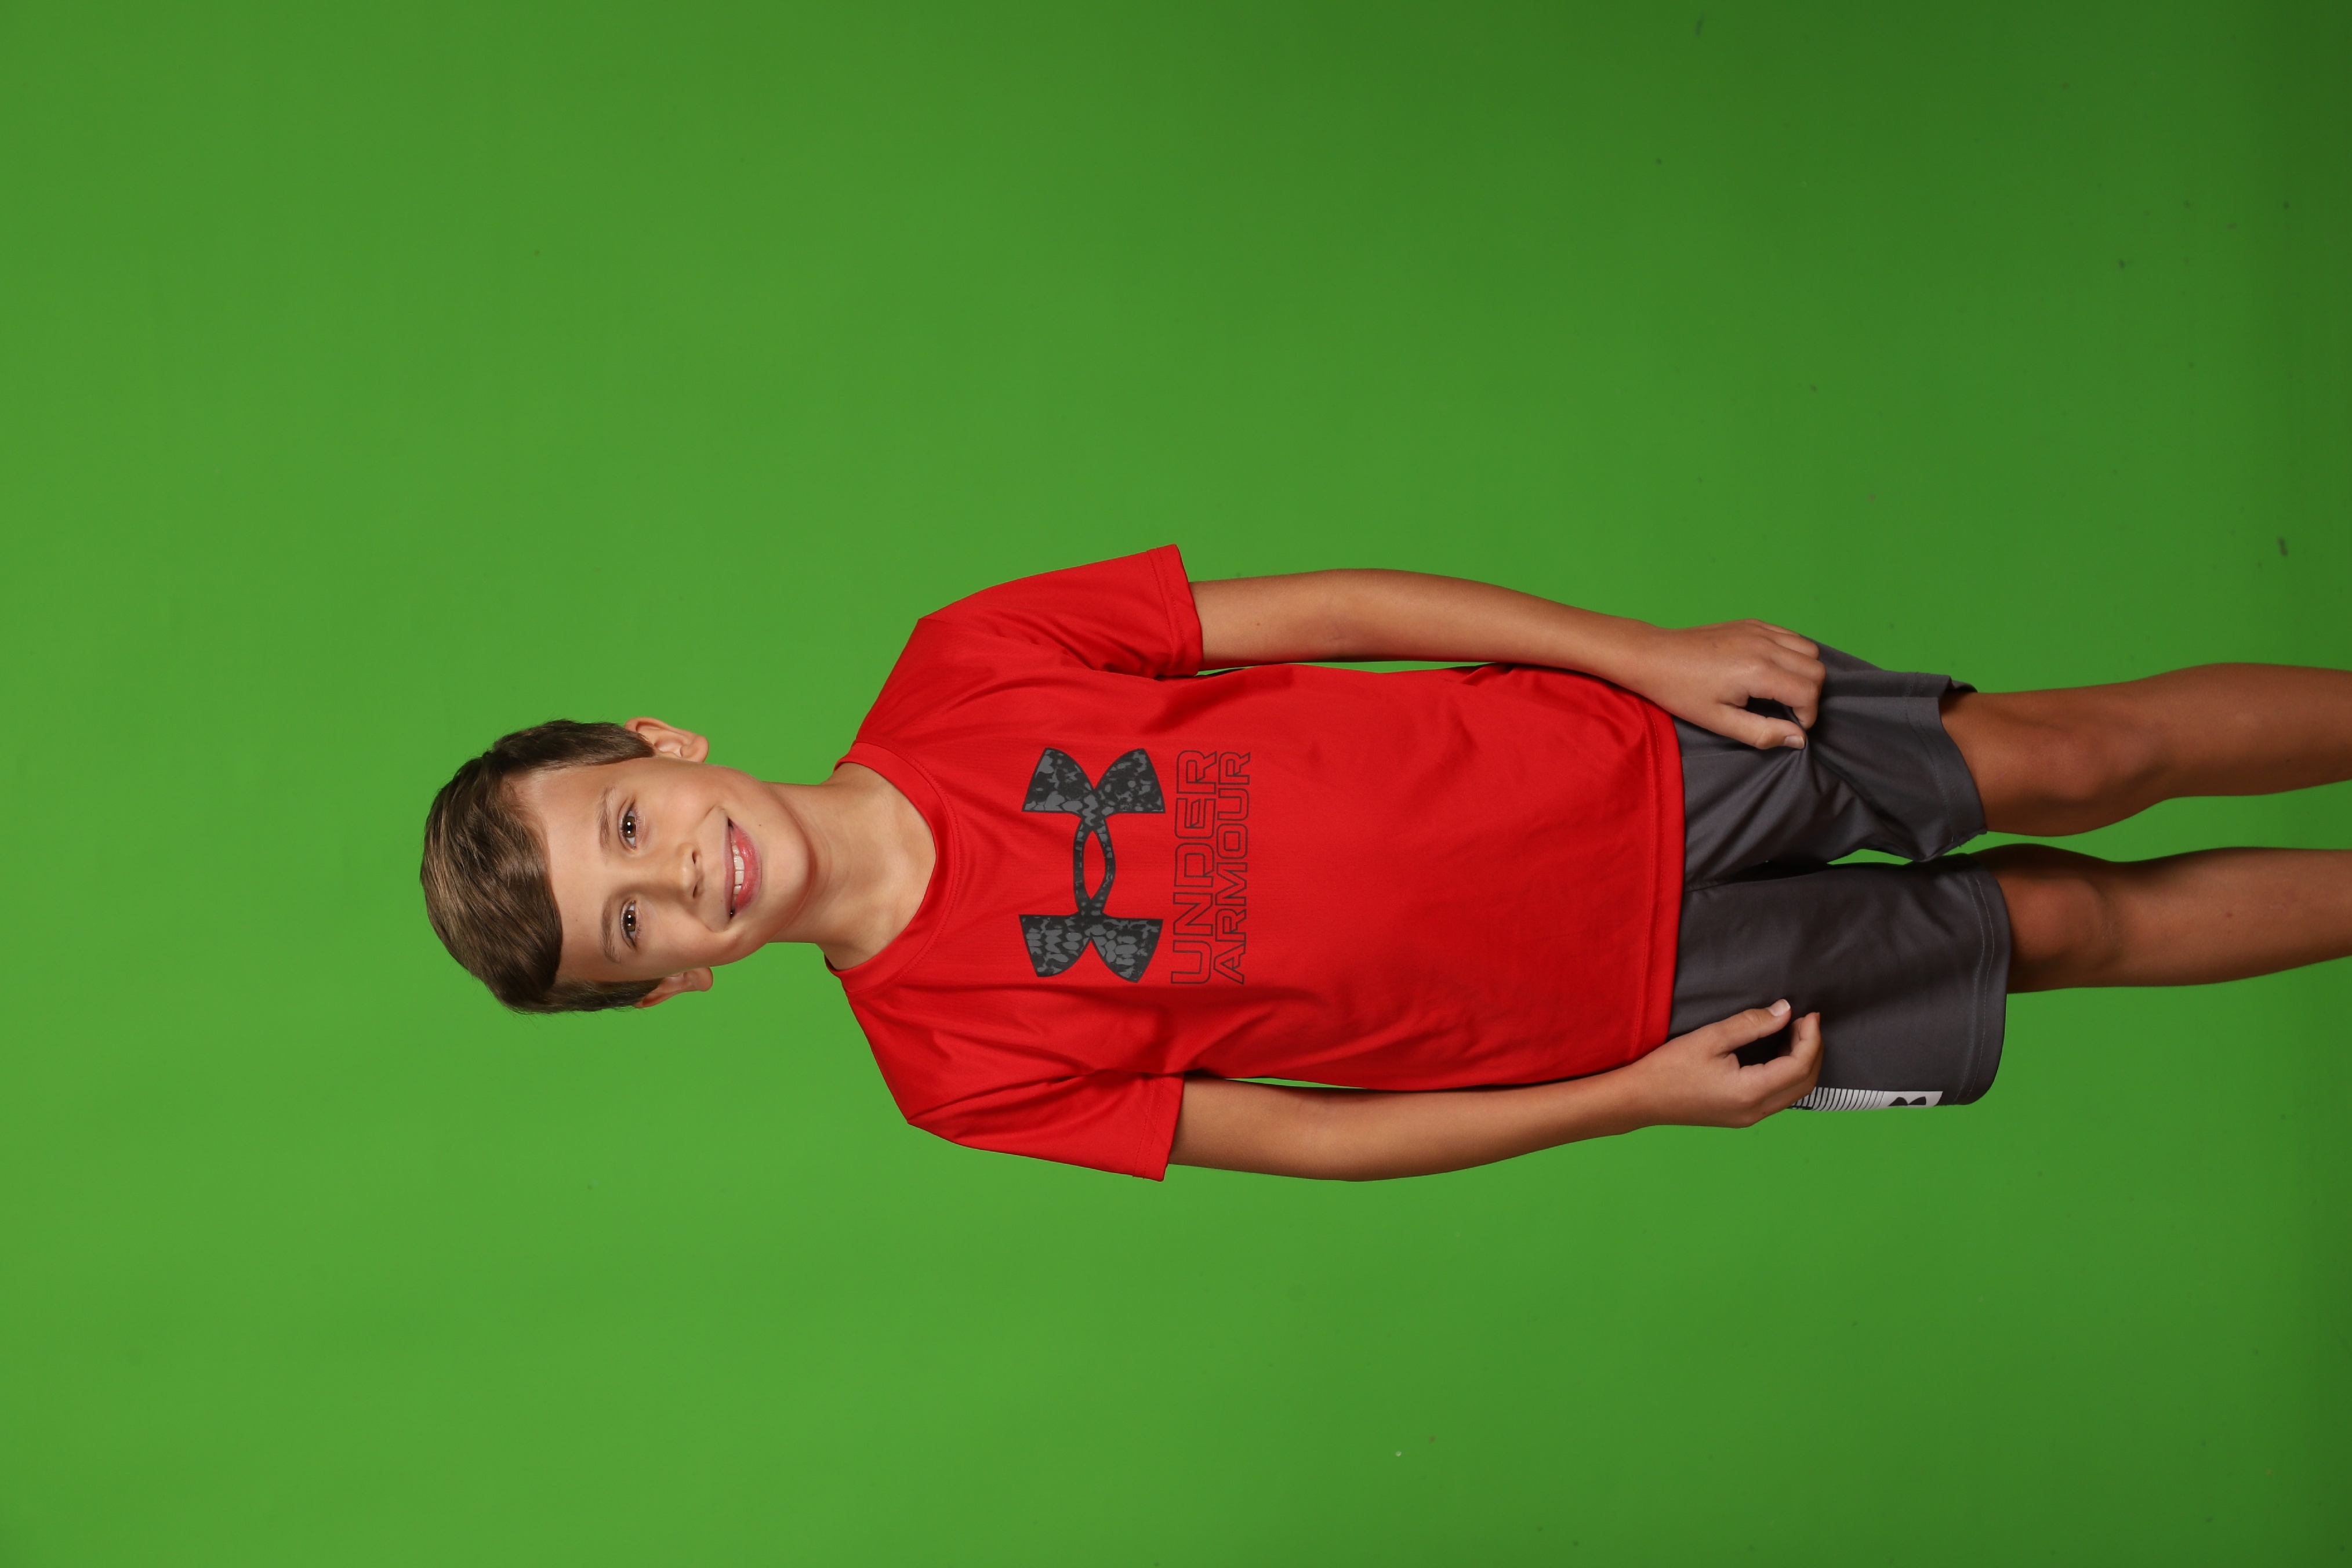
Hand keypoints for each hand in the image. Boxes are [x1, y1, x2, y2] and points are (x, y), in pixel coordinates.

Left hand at [1619, 621, 1825, 749]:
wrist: (1654, 657)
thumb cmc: (1681, 692)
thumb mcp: (1720, 722)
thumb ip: (1763, 732)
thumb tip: (1798, 739)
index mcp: (1757, 671)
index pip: (1809, 692)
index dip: (1808, 715)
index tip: (1791, 725)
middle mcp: (1764, 645)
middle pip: (1817, 669)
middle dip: (1811, 695)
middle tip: (1788, 710)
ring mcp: (1759, 630)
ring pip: (1809, 649)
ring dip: (1805, 672)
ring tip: (1783, 690)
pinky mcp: (1753, 623)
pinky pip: (1791, 635)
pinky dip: (1794, 653)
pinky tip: (1774, 669)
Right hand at [1620, 1001, 1822, 1127]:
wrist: (1641, 1099)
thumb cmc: (1669, 1067)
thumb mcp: (1710, 1037)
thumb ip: (1751, 1024)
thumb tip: (1785, 1011)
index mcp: (1750, 1092)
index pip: (1799, 1066)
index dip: (1810, 1038)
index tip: (1808, 1013)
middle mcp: (1756, 1111)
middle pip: (1805, 1083)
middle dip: (1813, 1050)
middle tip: (1805, 1021)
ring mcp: (1750, 1118)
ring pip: (1795, 1092)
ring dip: (1802, 1062)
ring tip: (1793, 1032)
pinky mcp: (1742, 1116)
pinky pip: (1779, 1096)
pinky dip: (1787, 1073)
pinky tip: (1777, 1052)